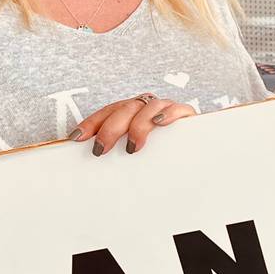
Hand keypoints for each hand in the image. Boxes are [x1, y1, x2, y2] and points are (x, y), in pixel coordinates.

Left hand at [69, 96, 196, 155]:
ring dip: (137, 125)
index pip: (107, 112)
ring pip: (147, 107)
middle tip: (101, 149)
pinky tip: (159, 123)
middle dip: (110, 128)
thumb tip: (91, 166)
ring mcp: (166, 109)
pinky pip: (176, 109)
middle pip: (125, 109)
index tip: (76, 137)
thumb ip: (118, 155)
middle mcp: (146, 107)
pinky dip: (166, 114)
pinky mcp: (186, 114)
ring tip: (132, 146)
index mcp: (131, 113)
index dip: (91, 123)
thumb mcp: (135, 154)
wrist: (198, 156)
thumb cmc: (162, 156)